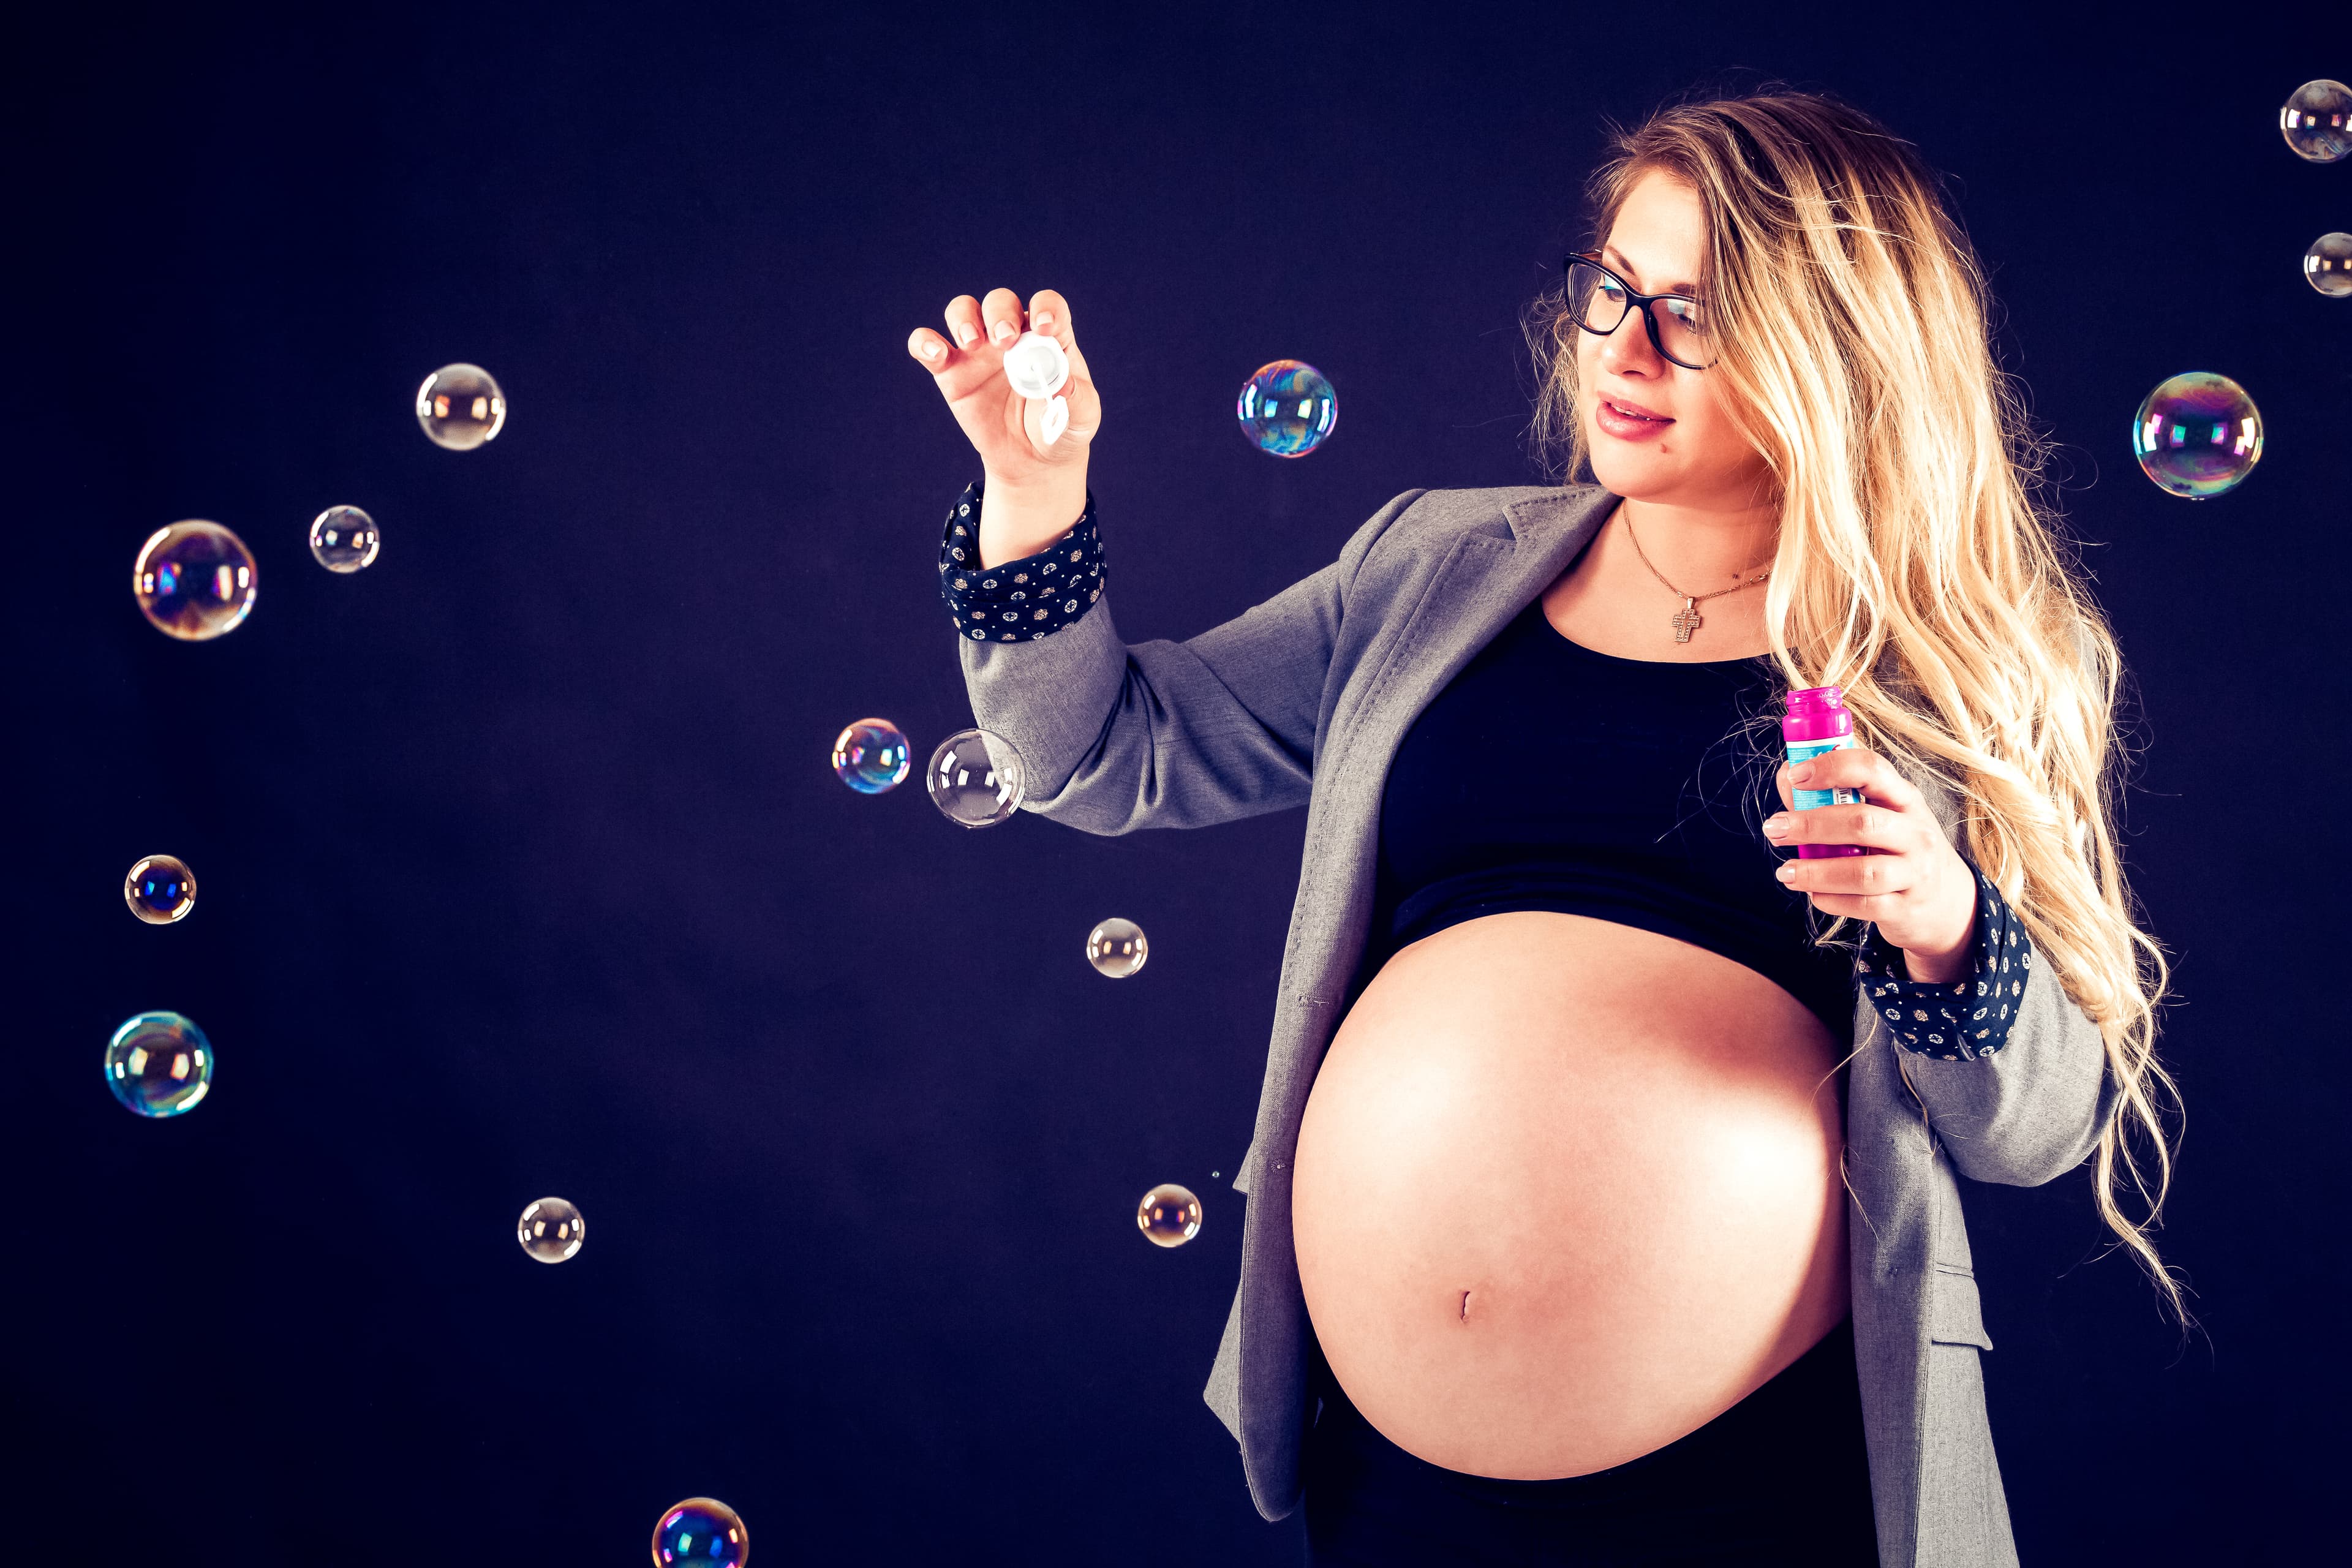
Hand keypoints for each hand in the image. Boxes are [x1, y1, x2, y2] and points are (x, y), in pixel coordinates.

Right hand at [906, 286, 1100, 485]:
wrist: (1033, 462)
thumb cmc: (1062, 428)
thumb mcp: (1082, 416)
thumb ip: (1076, 397)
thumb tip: (1059, 381)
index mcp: (1049, 338)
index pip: (1047, 305)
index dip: (1045, 308)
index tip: (1044, 327)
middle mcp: (1012, 336)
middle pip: (1000, 302)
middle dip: (1000, 314)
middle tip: (1004, 340)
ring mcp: (978, 352)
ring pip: (963, 311)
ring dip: (964, 318)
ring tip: (973, 342)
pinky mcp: (951, 373)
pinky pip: (928, 346)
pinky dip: (924, 342)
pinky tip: (934, 352)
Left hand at [1763, 745, 1977, 982]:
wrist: (1946, 901)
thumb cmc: (1898, 848)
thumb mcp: (1878, 814)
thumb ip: (1831, 796)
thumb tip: (1787, 775)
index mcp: (1905, 799)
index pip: (1873, 770)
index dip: (1831, 767)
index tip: (1796, 776)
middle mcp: (1916, 833)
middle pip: (1863, 822)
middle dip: (1811, 824)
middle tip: (1774, 828)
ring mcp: (1916, 872)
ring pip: (1863, 871)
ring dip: (1816, 870)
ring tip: (1785, 871)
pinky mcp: (1907, 908)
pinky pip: (1864, 905)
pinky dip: (1831, 900)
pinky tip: (1812, 894)